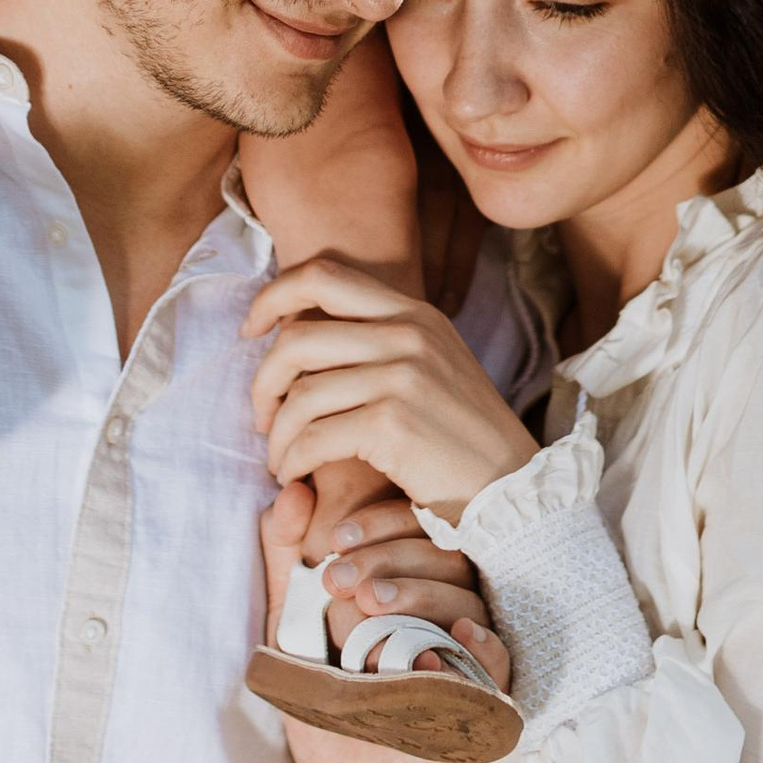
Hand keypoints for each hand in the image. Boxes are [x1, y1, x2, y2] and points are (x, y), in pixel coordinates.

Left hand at [245, 255, 539, 524]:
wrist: (512, 487)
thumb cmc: (461, 437)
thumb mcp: (431, 366)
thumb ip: (381, 342)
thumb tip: (302, 336)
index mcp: (414, 313)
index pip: (323, 275)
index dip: (273, 296)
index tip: (250, 330)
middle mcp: (408, 333)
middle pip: (297, 337)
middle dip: (263, 382)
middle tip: (262, 416)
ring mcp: (402, 375)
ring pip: (300, 394)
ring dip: (277, 435)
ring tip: (280, 460)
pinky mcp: (392, 422)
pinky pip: (314, 437)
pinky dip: (293, 460)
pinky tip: (296, 476)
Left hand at [258, 481, 510, 762]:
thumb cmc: (321, 682)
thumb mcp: (292, 614)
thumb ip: (286, 554)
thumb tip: (292, 492)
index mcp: (416, 576)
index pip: (418, 525)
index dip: (382, 522)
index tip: (335, 540)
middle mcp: (450, 607)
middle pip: (445, 557)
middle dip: (391, 559)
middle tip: (339, 580)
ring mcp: (468, 653)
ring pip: (468, 601)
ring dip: (421, 595)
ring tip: (369, 605)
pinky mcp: (480, 701)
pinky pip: (501, 665)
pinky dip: (484, 646)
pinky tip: (454, 633)